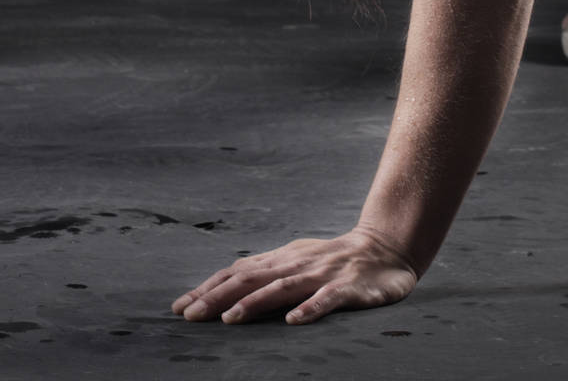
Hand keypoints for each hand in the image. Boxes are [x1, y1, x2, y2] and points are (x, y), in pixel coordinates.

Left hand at [171, 227, 419, 325]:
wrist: (386, 247)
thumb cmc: (333, 261)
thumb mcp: (296, 262)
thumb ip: (266, 275)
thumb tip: (224, 292)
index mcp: (281, 259)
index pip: (237, 272)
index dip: (208, 288)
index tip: (181, 306)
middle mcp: (296, 263)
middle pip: (250, 278)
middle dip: (217, 296)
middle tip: (190, 314)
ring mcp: (322, 275)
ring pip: (282, 288)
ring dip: (253, 302)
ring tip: (229, 319)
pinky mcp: (349, 288)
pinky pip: (327, 300)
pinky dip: (309, 309)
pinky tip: (294, 321)